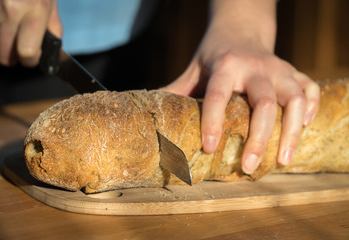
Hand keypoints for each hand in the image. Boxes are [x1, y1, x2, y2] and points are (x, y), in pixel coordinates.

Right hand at [0, 0, 61, 66]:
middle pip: (5, 56)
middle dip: (15, 57)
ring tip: (13, 29)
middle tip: (23, 47)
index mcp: (35, 10)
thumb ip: (54, 27)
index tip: (35, 57)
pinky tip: (4, 20)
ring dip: (3, 43)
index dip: (31, 60)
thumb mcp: (50, 2)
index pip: (27, 52)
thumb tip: (53, 49)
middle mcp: (11, 11)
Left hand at [163, 0, 319, 173]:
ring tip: (281, 160)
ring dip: (291, 132)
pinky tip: (303, 129)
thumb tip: (153, 116)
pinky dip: (311, 109)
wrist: (241, 28)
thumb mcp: (194, 68)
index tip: (209, 149)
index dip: (213, 123)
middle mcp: (255, 67)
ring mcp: (278, 68)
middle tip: (248, 167)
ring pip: (295, 100)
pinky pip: (310, 89)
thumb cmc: (215, 54)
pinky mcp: (293, 71)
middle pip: (264, 104)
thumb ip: (177, 90)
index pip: (218, 96)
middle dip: (258, 139)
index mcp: (226, 66)